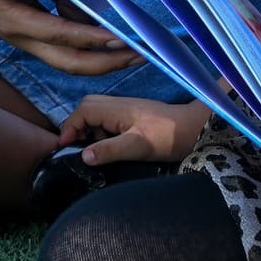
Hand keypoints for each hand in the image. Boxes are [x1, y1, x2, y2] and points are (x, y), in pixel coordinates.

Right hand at [0, 0, 136, 75]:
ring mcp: (25, 33)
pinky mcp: (27, 26)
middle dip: (107, 62)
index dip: (92, 40)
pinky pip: (62, 40)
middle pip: (70, 61)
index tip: (121, 39)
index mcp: (13, 21)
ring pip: (69, 55)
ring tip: (132, 44)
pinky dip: (85, 35)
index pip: (61, 36)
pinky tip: (100, 22)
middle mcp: (22, 34)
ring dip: (100, 53)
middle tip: (142, 55)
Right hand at [58, 94, 211, 164]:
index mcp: (116, 109)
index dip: (69, 127)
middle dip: (77, 127)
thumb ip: (110, 150)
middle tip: (78, 148)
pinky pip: (109, 120)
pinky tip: (111, 147)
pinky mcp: (133, 117)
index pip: (82, 111)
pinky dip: (103, 132)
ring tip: (95, 150)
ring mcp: (127, 110)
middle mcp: (119, 105)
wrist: (196, 129)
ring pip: (97, 114)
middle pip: (87, 108)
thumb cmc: (169, 137)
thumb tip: (83, 156)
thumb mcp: (138, 146)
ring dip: (90, 130)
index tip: (65, 146)